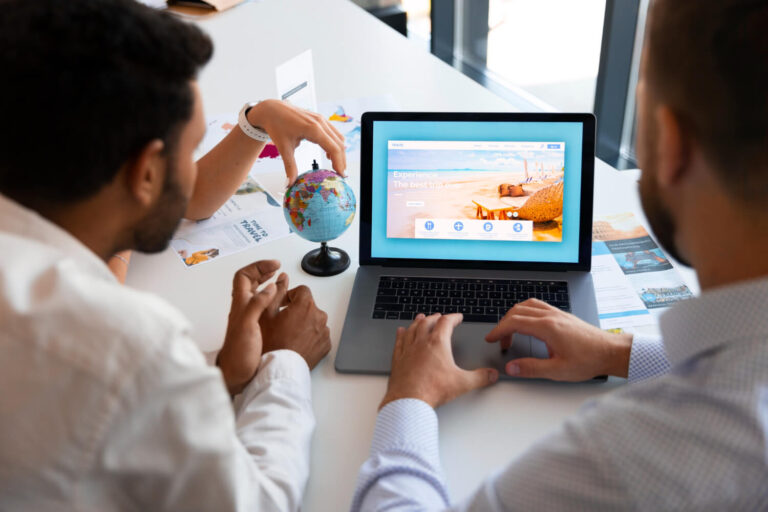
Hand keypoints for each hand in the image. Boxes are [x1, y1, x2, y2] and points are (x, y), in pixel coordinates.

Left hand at [217, 260, 279, 395]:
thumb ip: (257, 304)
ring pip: (257, 293)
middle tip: (276, 268)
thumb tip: (270, 287)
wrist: (235, 374)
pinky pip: (263, 306)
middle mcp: (243, 308)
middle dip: (263, 271)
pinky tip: (280, 302)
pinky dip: (272, 299)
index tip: (274, 266)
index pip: (244, 276)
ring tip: (280, 280)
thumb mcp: (248, 325)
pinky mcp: (255, 327)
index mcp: (240, 304)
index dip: (258, 267)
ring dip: (268, 284)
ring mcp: (248, 317)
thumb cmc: (238, 353)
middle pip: (250, 281)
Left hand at [247, 99, 346, 184]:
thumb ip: (290, 167)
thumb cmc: (277, 125)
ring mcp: (321, 119)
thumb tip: (290, 184)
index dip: (339, 163)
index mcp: (313, 129)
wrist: (272, 109)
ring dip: (340, 152)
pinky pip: (333, 133)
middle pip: (339, 144)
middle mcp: (320, 122)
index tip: (340, 175)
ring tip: (336, 166)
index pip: (334, 148)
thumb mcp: (284, 148)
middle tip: (341, 175)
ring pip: (338, 138)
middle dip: (342, 160)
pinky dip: (335, 144)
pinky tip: (329, 154)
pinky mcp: (320, 119)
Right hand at [258, 275, 330, 369]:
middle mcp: (319, 316)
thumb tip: (282, 279)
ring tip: (289, 334)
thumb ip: (276, 292)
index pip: (302, 290)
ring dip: (304, 323)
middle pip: (308, 305)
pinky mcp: (326, 345)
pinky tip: (297, 342)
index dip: (290, 296)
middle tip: (282, 322)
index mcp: (305, 305)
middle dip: (297, 310)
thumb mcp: (266, 314)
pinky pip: (318, 334)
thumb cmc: (271, 344)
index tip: (283, 305)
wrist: (280, 369)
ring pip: (314, 320)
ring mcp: (324, 331)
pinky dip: (310, 336)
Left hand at [381, 313, 498, 409]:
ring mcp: (407, 350)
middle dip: (435, 318)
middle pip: (428, 322)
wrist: (408, 400)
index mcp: (437, 344)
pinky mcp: (398, 359)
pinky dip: (401, 334)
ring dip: (418, 322)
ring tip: (421, 318)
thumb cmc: (432, 390)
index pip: (446, 323)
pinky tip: (400, 332)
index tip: (457, 317)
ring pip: (412, 329)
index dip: (453, 317)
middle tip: (440, 316)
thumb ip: (480, 378)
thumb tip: (491, 375)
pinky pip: (399, 341)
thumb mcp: (462, 383)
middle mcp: (421, 343)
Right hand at [485, 299, 632, 380]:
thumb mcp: (558, 370)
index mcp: (547, 327)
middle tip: (500, 341)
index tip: (491, 339)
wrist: (611, 352)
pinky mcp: (563, 316)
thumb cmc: (589, 360)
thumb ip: (531, 368)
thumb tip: (511, 368)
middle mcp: (551, 316)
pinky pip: (538, 306)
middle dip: (504, 325)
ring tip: (511, 331)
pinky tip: (529, 324)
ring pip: (528, 305)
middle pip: (518, 311)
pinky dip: (526, 312)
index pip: (514, 322)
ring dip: (515, 316)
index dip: (498, 330)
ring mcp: (558, 314)